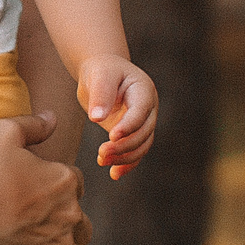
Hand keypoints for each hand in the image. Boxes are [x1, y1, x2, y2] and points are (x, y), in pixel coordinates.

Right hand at [0, 114, 87, 244]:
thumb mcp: (2, 133)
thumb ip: (32, 124)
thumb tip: (52, 118)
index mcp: (66, 181)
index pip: (76, 181)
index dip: (57, 182)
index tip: (38, 187)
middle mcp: (70, 215)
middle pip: (80, 219)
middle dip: (65, 218)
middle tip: (36, 218)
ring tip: (33, 244)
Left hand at [79, 56, 155, 177]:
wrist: (103, 73)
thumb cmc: (101, 70)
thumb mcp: (99, 75)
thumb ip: (100, 94)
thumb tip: (97, 118)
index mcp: (143, 90)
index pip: (140, 112)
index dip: (129, 126)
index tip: (111, 136)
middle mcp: (148, 108)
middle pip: (143, 133)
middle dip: (124, 145)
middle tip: (101, 152)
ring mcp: (143, 122)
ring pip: (141, 146)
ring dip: (124, 157)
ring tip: (101, 160)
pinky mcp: (133, 133)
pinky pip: (136, 152)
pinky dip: (127, 164)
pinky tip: (114, 174)